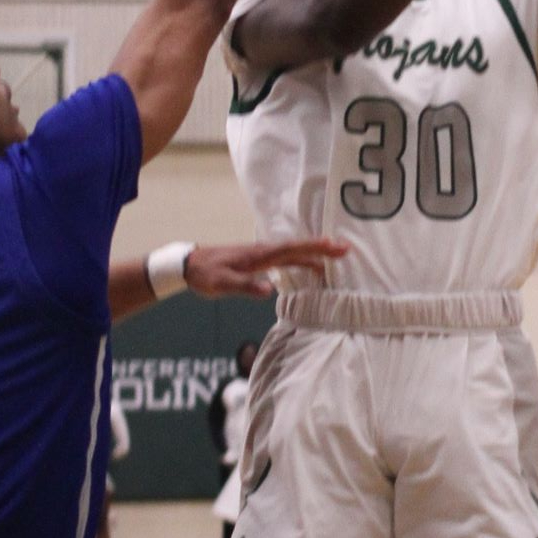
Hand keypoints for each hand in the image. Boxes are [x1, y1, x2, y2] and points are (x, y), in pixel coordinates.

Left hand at [184, 237, 349, 298]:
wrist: (190, 264)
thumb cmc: (206, 274)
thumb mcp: (222, 284)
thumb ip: (245, 286)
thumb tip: (270, 290)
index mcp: (260, 254)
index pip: (293, 249)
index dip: (315, 248)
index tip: (335, 246)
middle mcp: (265, 251)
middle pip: (299, 247)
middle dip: (323, 247)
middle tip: (347, 248)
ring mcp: (263, 255)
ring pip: (295, 252)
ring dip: (316, 254)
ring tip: (337, 257)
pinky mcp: (260, 261)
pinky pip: (288, 258)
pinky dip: (304, 260)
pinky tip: (312, 267)